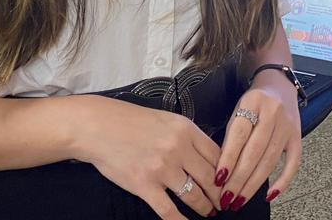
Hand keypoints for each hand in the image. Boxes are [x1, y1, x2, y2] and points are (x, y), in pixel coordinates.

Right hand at [69, 95, 224, 218]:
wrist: (100, 127)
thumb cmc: (132, 122)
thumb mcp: (168, 120)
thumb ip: (189, 137)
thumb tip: (209, 157)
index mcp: (186, 130)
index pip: (218, 155)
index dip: (228, 172)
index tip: (231, 182)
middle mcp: (178, 149)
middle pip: (211, 178)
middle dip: (221, 195)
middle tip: (225, 203)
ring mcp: (162, 169)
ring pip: (194, 196)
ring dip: (205, 208)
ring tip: (209, 212)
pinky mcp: (144, 186)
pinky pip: (169, 210)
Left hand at [215, 74, 301, 210]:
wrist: (279, 83)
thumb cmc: (254, 101)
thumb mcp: (237, 110)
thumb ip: (231, 136)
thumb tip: (222, 170)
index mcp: (253, 102)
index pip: (239, 135)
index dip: (228, 159)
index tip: (218, 180)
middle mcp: (273, 112)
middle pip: (255, 151)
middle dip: (239, 178)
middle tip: (227, 198)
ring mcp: (288, 125)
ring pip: (270, 160)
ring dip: (254, 184)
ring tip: (240, 200)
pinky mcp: (298, 136)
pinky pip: (293, 162)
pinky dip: (283, 181)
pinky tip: (270, 195)